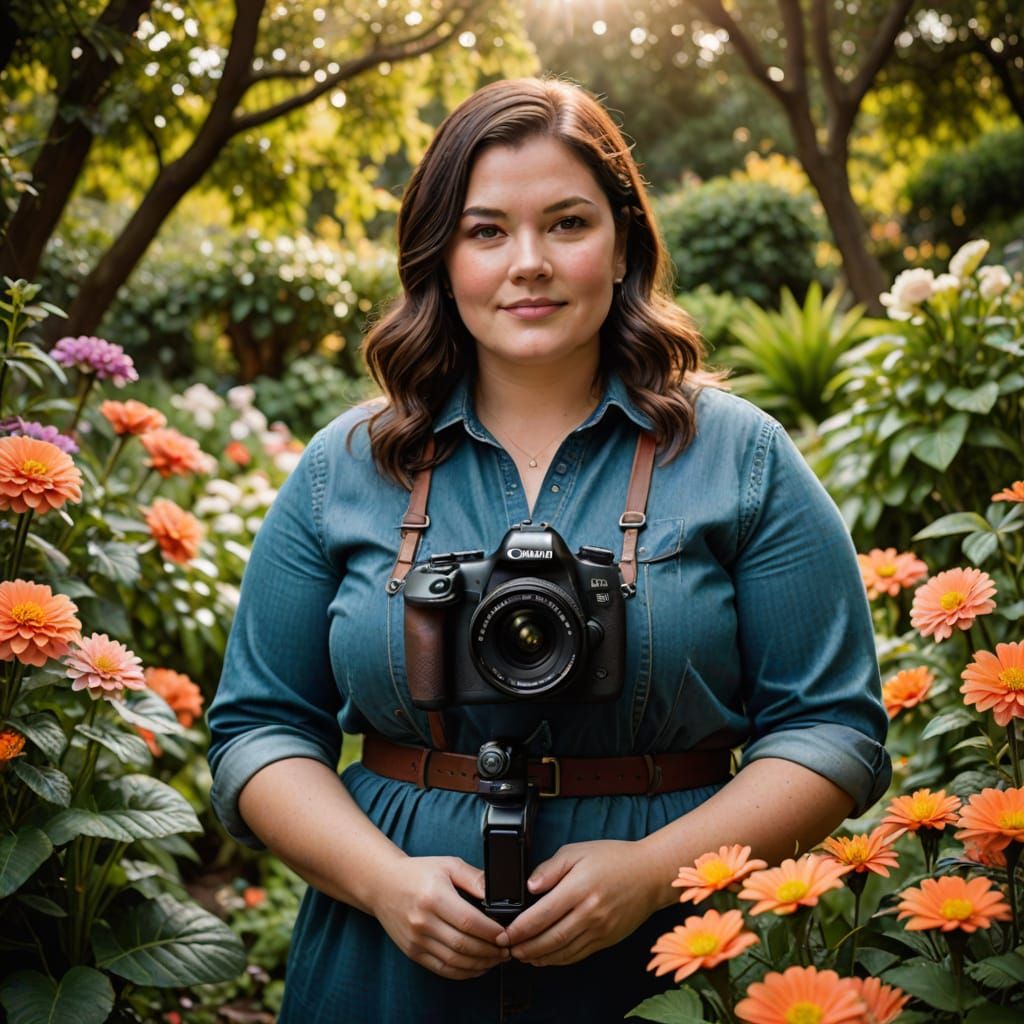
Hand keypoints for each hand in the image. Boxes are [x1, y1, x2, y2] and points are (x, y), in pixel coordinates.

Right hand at [370, 855, 509, 979]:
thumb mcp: (448, 865)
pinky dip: (463, 972)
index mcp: (434, 897)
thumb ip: (475, 878)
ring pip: (455, 961)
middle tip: (507, 950)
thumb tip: (499, 893)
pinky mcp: (413, 952)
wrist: (382, 884)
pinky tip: (478, 966)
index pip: (468, 921)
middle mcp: (422, 921)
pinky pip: (442, 968)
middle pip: (463, 945)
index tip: (506, 934)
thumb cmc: (418, 873)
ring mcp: (416, 939)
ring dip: (480, 964)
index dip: (491, 932)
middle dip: (490, 951)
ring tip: (497, 959)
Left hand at [504, 840, 658, 966]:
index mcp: (580, 887)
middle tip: (507, 949)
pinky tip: (545, 957)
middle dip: (524, 947)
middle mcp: (590, 912)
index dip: (520, 928)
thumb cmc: (612, 859)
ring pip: (563, 951)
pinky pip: (578, 954)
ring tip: (522, 955)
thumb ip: (550, 868)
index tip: (504, 933)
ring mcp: (600, 929)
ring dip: (539, 957)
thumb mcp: (577, 851)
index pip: (542, 914)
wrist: (649, 875)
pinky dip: (558, 959)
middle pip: (550, 938)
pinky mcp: (607, 939)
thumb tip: (529, 886)